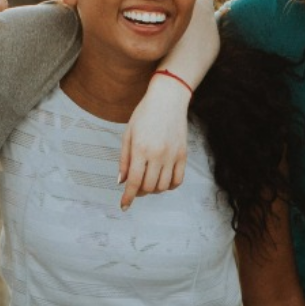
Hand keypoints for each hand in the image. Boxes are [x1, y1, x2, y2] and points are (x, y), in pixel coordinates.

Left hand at [119, 77, 189, 209]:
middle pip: (148, 187)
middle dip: (139, 193)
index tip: (124, 206)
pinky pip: (178, 180)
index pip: (134, 182)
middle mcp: (157, 155)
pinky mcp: (183, 155)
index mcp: (140, 149)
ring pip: (163, 186)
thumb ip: (124, 160)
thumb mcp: (128, 135)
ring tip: (147, 183)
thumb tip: (121, 182)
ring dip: (153, 190)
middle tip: (135, 189)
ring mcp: (172, 156)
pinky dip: (169, 186)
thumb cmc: (144, 114)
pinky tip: (162, 181)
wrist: (168, 100)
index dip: (128, 197)